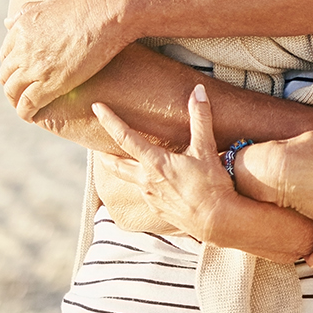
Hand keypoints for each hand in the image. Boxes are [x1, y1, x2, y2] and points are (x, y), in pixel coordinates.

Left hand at [0, 0, 128, 119]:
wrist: (106, 14)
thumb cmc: (86, 6)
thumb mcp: (50, 3)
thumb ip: (27, 12)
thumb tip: (7, 21)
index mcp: (22, 28)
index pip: (6, 55)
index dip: (12, 67)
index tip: (21, 74)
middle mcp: (23, 48)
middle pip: (6, 74)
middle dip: (11, 85)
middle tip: (21, 94)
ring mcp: (34, 66)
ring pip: (13, 92)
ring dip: (16, 102)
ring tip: (25, 108)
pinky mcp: (48, 84)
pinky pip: (27, 104)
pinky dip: (26, 113)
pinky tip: (32, 117)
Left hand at [91, 86, 232, 240]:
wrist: (217, 223)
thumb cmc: (211, 186)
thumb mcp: (206, 149)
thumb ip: (200, 118)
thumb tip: (197, 90)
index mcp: (154, 163)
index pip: (124, 137)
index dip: (109, 120)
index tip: (96, 107)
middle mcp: (147, 181)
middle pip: (115, 166)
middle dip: (103, 155)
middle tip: (95, 147)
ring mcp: (151, 197)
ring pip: (130, 180)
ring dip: (123, 169)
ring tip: (122, 161)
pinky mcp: (158, 210)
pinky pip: (145, 193)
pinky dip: (142, 183)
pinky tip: (152, 181)